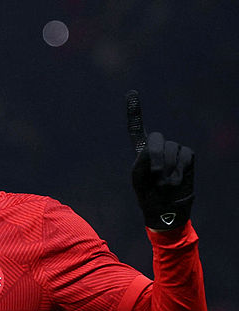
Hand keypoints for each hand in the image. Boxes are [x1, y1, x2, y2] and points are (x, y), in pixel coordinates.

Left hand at [126, 90, 193, 229]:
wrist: (165, 208)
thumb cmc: (148, 194)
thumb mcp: (139, 178)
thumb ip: (144, 160)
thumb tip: (159, 148)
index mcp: (141, 152)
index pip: (137, 129)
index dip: (135, 111)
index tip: (132, 92)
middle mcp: (158, 147)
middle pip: (156, 138)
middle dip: (156, 156)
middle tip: (155, 174)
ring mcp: (174, 150)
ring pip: (171, 150)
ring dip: (167, 169)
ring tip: (165, 182)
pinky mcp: (188, 156)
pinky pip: (184, 156)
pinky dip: (180, 169)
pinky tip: (176, 179)